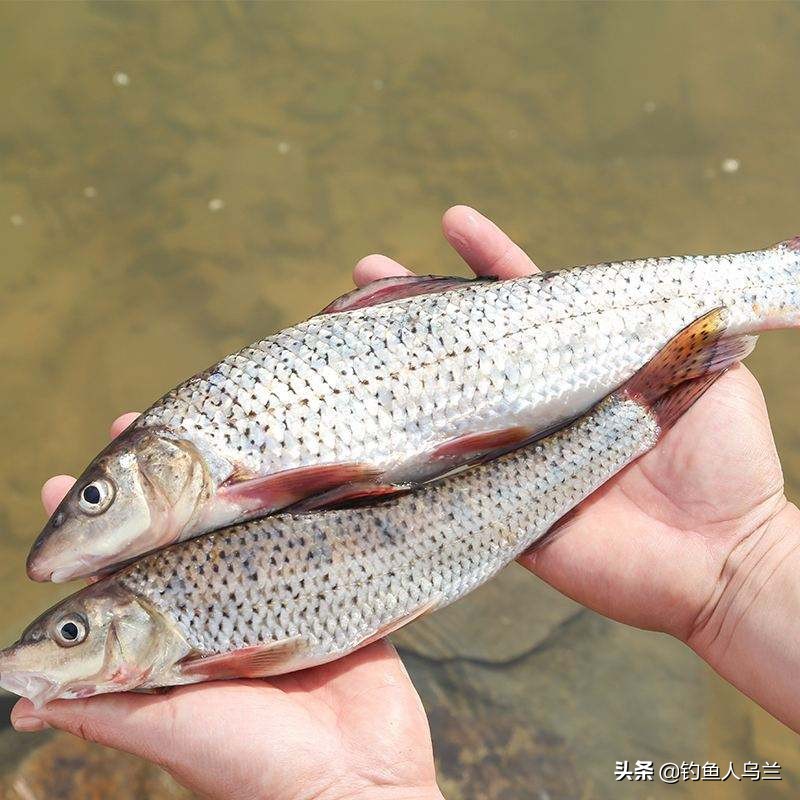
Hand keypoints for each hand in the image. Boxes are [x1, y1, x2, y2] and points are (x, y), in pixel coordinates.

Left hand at [13, 427, 442, 799]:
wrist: (354, 779)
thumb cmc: (251, 763)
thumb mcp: (168, 731)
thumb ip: (103, 709)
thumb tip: (18, 698)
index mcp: (172, 643)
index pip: (119, 572)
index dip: (92, 528)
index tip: (58, 479)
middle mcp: (217, 614)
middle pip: (178, 532)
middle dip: (153, 481)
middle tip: (130, 422)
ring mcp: (274, 597)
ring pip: (240, 525)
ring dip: (219, 474)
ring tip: (195, 425)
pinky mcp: (327, 592)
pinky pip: (310, 539)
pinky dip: (294, 499)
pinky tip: (282, 462)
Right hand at [357, 205, 799, 730]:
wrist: (723, 555)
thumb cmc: (726, 460)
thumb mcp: (709, 368)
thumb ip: (674, 325)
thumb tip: (651, 283)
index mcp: (582, 368)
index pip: (525, 305)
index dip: (487, 262)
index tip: (451, 222)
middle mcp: (539, 407)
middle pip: (469, 349)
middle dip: (417, 307)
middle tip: (365, 271)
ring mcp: (515, 456)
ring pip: (448, 407)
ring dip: (400, 370)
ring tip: (347, 330)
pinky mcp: (503, 509)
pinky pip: (450, 480)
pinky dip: (412, 453)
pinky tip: (371, 423)